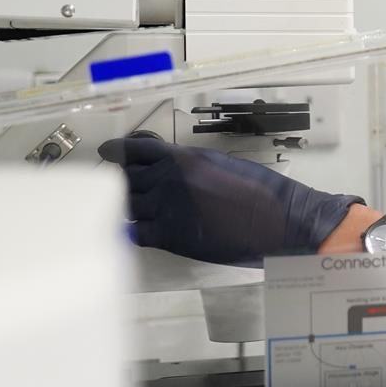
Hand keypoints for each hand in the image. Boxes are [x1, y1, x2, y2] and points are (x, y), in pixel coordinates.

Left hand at [98, 136, 362, 264]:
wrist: (279, 220)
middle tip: (118, 187)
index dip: (116, 151)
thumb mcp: (221, 164)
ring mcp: (166, 208)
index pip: (134, 150)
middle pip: (125, 178)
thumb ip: (190, 165)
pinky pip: (135, 233)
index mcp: (183, 158)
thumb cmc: (260, 191)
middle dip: (119, 182)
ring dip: (127, 209)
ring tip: (131, 212)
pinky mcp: (170, 236)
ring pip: (127, 206)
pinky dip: (131, 233)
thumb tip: (167, 167)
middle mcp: (168, 179)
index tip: (106, 153)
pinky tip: (134, 233)